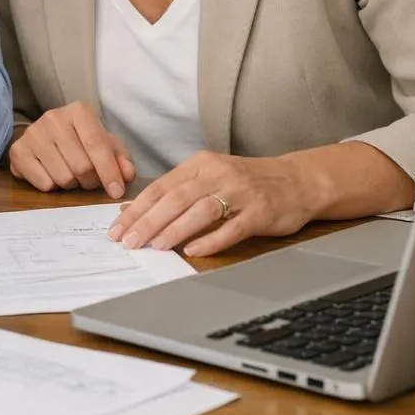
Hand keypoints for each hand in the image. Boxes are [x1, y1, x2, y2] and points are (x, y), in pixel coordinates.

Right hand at [9, 102, 136, 197]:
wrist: (46, 135)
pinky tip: (52, 173)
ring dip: (72, 184)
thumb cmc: (81, 140)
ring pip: (63, 178)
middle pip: (81, 166)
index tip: (116, 192)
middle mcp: (53, 118)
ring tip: (70, 173)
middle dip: (91, 181)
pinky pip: (44, 184)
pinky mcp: (18, 151)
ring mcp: (33, 134)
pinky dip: (53, 186)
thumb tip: (127, 174)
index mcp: (79, 111)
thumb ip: (120, 158)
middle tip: (90, 179)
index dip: (109, 171)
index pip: (97, 144)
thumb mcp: (105, 144)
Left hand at [108, 151, 319, 256]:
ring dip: (175, 229)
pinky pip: (231, 227)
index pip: (161, 187)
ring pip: (201, 211)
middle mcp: (218, 174)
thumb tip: (133, 210)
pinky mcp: (260, 212)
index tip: (117, 228)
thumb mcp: (209, 176)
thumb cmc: (246, 181)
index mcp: (200, 164)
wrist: (297, 180)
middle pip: (176, 198)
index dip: (137, 208)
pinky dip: (211, 240)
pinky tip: (193, 251)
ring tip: (155, 245)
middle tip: (129, 241)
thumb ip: (176, 191)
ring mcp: (240, 192)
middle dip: (148, 221)